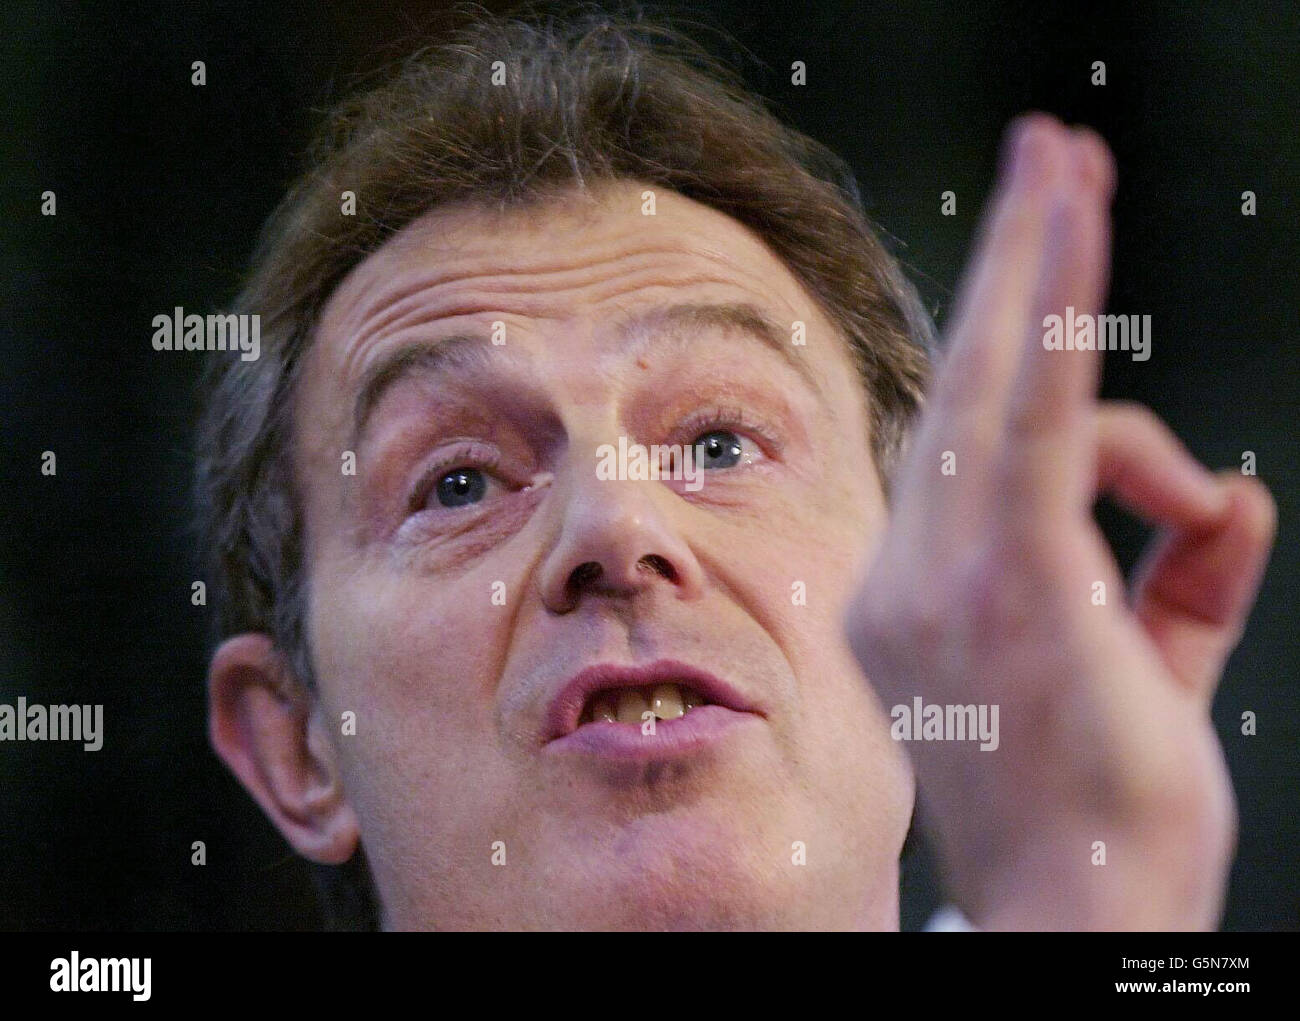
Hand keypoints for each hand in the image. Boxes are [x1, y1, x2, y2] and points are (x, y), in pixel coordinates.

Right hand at [844, 114, 1275, 929]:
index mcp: (925, 592)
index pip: (979, 450)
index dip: (1004, 344)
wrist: (1073, 925)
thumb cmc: (1099, 817)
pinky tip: (1072, 224)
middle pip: (963, 386)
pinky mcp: (1008, 574)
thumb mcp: (1148, 678)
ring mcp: (948, 572)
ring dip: (1038, 258)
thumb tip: (1235, 498)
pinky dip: (1053, 315)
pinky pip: (1033, 414)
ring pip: (993, 379)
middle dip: (1009, 261)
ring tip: (1070, 160)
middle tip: (1046, 150)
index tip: (1037, 270)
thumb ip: (1181, 580)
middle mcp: (913, 570)